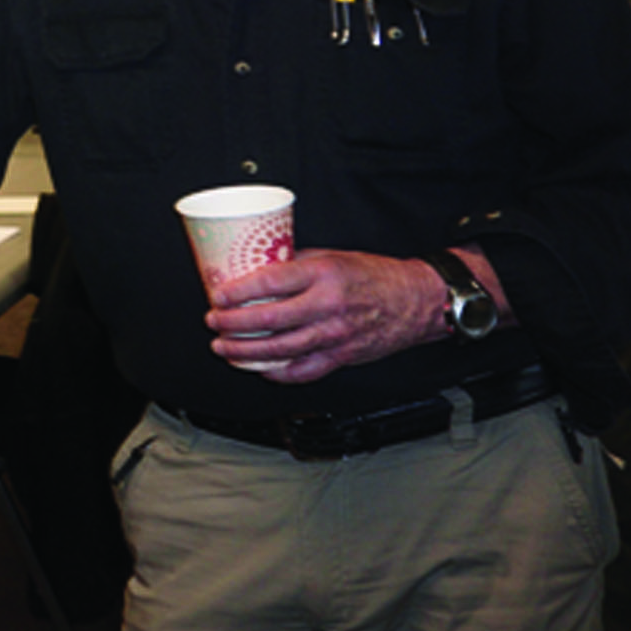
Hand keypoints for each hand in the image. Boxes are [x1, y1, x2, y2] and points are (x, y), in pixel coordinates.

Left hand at [203, 250, 443, 381]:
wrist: (417, 301)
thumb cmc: (375, 275)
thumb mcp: (332, 257)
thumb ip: (295, 264)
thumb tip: (257, 268)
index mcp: (323, 275)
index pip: (270, 282)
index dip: (238, 292)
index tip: (217, 295)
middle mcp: (328, 306)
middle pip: (269, 320)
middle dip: (233, 324)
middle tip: (213, 322)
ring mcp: (335, 335)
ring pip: (281, 349)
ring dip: (246, 352)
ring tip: (224, 348)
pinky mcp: (342, 356)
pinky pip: (303, 371)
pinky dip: (278, 373)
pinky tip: (259, 368)